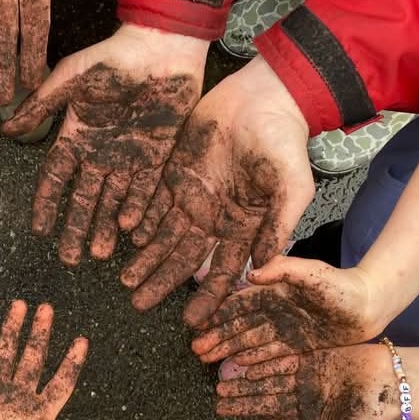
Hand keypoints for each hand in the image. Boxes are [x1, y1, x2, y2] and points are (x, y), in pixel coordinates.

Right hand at [0, 24, 206, 265]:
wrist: (161, 47)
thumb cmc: (112, 57)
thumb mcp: (70, 79)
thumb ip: (41, 106)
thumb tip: (6, 130)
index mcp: (76, 135)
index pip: (56, 179)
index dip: (46, 205)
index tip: (39, 230)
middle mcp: (100, 153)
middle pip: (84, 199)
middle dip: (76, 229)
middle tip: (71, 260)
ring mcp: (129, 157)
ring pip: (113, 200)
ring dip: (105, 226)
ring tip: (99, 254)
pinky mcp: (157, 156)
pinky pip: (146, 190)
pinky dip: (138, 209)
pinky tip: (129, 230)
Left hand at [119, 57, 313, 326]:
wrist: (265, 97)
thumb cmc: (285, 142)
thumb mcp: (292, 186)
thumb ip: (278, 226)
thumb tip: (264, 267)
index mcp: (242, 226)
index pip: (220, 270)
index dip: (207, 298)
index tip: (190, 323)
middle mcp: (213, 218)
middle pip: (183, 259)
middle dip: (162, 282)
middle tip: (139, 304)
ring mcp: (192, 196)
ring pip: (162, 236)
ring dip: (145, 259)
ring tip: (126, 281)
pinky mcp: (174, 172)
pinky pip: (151, 203)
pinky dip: (139, 222)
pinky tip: (126, 239)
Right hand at [190, 255, 381, 363]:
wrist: (373, 305)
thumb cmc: (344, 286)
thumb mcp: (313, 274)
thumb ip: (283, 270)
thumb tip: (249, 275)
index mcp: (274, 291)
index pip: (239, 303)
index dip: (218, 313)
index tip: (198, 323)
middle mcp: (276, 311)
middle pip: (240, 326)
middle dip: (217, 336)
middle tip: (196, 349)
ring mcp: (286, 329)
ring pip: (250, 341)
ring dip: (228, 350)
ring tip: (206, 360)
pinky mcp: (298, 345)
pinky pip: (270, 354)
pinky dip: (252, 360)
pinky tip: (237, 366)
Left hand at [216, 344, 396, 419]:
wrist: (392, 378)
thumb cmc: (373, 412)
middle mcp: (303, 401)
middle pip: (266, 403)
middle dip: (242, 404)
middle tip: (218, 404)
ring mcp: (304, 379)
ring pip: (268, 382)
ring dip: (246, 383)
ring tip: (222, 385)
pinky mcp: (309, 359)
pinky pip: (281, 361)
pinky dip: (263, 363)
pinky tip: (244, 365)